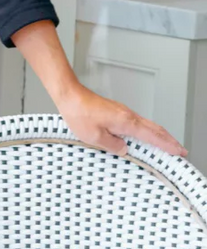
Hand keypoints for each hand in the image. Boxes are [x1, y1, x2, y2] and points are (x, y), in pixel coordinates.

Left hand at [57, 82, 187, 157]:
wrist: (70, 95)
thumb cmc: (79, 114)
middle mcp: (128, 115)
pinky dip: (147, 129)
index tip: (178, 152)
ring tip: (167, 144)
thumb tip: (125, 150)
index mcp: (126, 122)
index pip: (153, 136)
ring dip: (159, 134)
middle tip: (179, 150)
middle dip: (169, 139)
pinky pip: (137, 122)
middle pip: (154, 128)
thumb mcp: (94, 137)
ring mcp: (123, 111)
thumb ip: (113, 146)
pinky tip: (145, 134)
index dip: (167, 145)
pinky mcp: (116, 111)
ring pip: (147, 124)